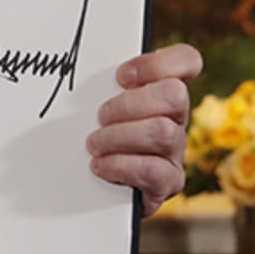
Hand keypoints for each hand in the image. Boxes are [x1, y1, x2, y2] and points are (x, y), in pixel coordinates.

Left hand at [86, 43, 201, 216]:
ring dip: (119, 136)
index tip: (121, 76)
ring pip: (163, 132)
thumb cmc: (93, 137)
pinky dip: (120, 166)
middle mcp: (175, 118)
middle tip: (100, 117)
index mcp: (161, 92)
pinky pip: (154, 171)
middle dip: (129, 104)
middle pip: (175, 95)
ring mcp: (175, 151)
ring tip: (93, 144)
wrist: (93, 192)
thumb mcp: (92, 108)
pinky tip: (98, 165)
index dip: (158, 63)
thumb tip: (68, 67)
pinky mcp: (167, 183)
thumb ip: (96, 87)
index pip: (186, 61)